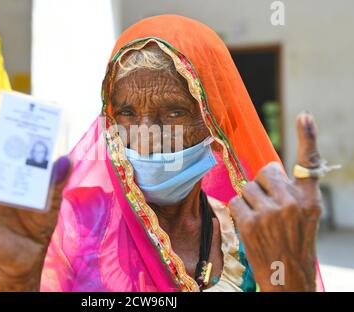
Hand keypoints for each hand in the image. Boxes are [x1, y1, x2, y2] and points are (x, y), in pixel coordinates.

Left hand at [229, 112, 321, 291]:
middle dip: (263, 186)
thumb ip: (292, 191)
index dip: (308, 138)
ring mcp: (270, 213)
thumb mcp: (305, 215)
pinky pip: (237, 200)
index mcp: (310, 199)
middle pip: (265, 172)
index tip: (304, 116)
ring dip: (251, 200)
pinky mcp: (250, 222)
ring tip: (262, 219)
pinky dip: (240, 210)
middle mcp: (292, 202)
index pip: (308, 164)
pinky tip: (251, 225)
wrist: (287, 274)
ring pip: (248, 187)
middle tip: (270, 206)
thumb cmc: (294, 241)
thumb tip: (269, 171)